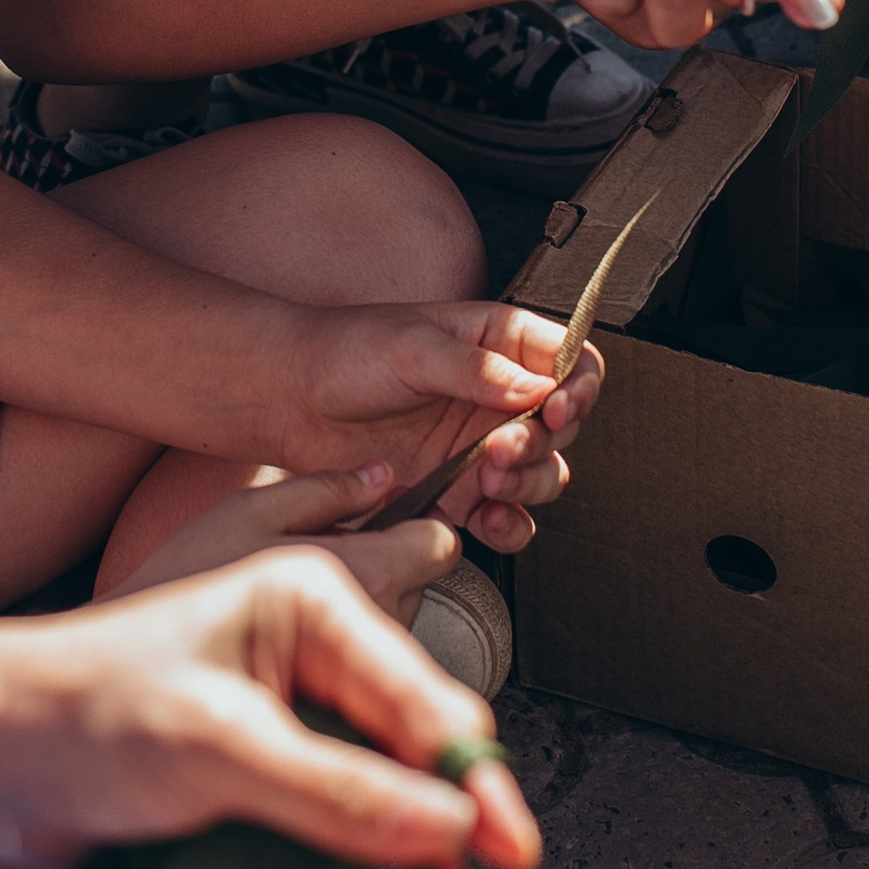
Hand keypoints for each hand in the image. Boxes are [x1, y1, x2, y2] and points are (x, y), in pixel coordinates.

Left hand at [0, 519, 545, 868]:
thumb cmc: (77, 718)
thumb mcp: (216, 750)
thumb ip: (337, 791)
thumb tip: (449, 827)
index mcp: (310, 601)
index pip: (426, 696)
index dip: (476, 780)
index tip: (513, 852)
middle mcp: (311, 651)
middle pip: (418, 743)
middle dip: (446, 816)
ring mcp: (288, 716)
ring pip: (385, 790)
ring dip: (402, 851)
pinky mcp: (264, 776)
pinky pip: (338, 823)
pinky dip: (355, 867)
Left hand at [267, 299, 603, 552]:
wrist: (290, 399)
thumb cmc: (345, 353)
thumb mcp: (412, 347)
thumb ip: (477, 370)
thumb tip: (537, 387)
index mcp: (499, 343)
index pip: (571, 361)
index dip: (578, 388)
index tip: (558, 409)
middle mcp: (499, 396)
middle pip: (564, 427)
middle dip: (540, 444)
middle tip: (499, 449)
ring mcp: (481, 446)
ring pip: (542, 475)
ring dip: (527, 484)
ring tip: (486, 480)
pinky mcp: (459, 489)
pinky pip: (506, 516)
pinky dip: (507, 525)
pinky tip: (487, 518)